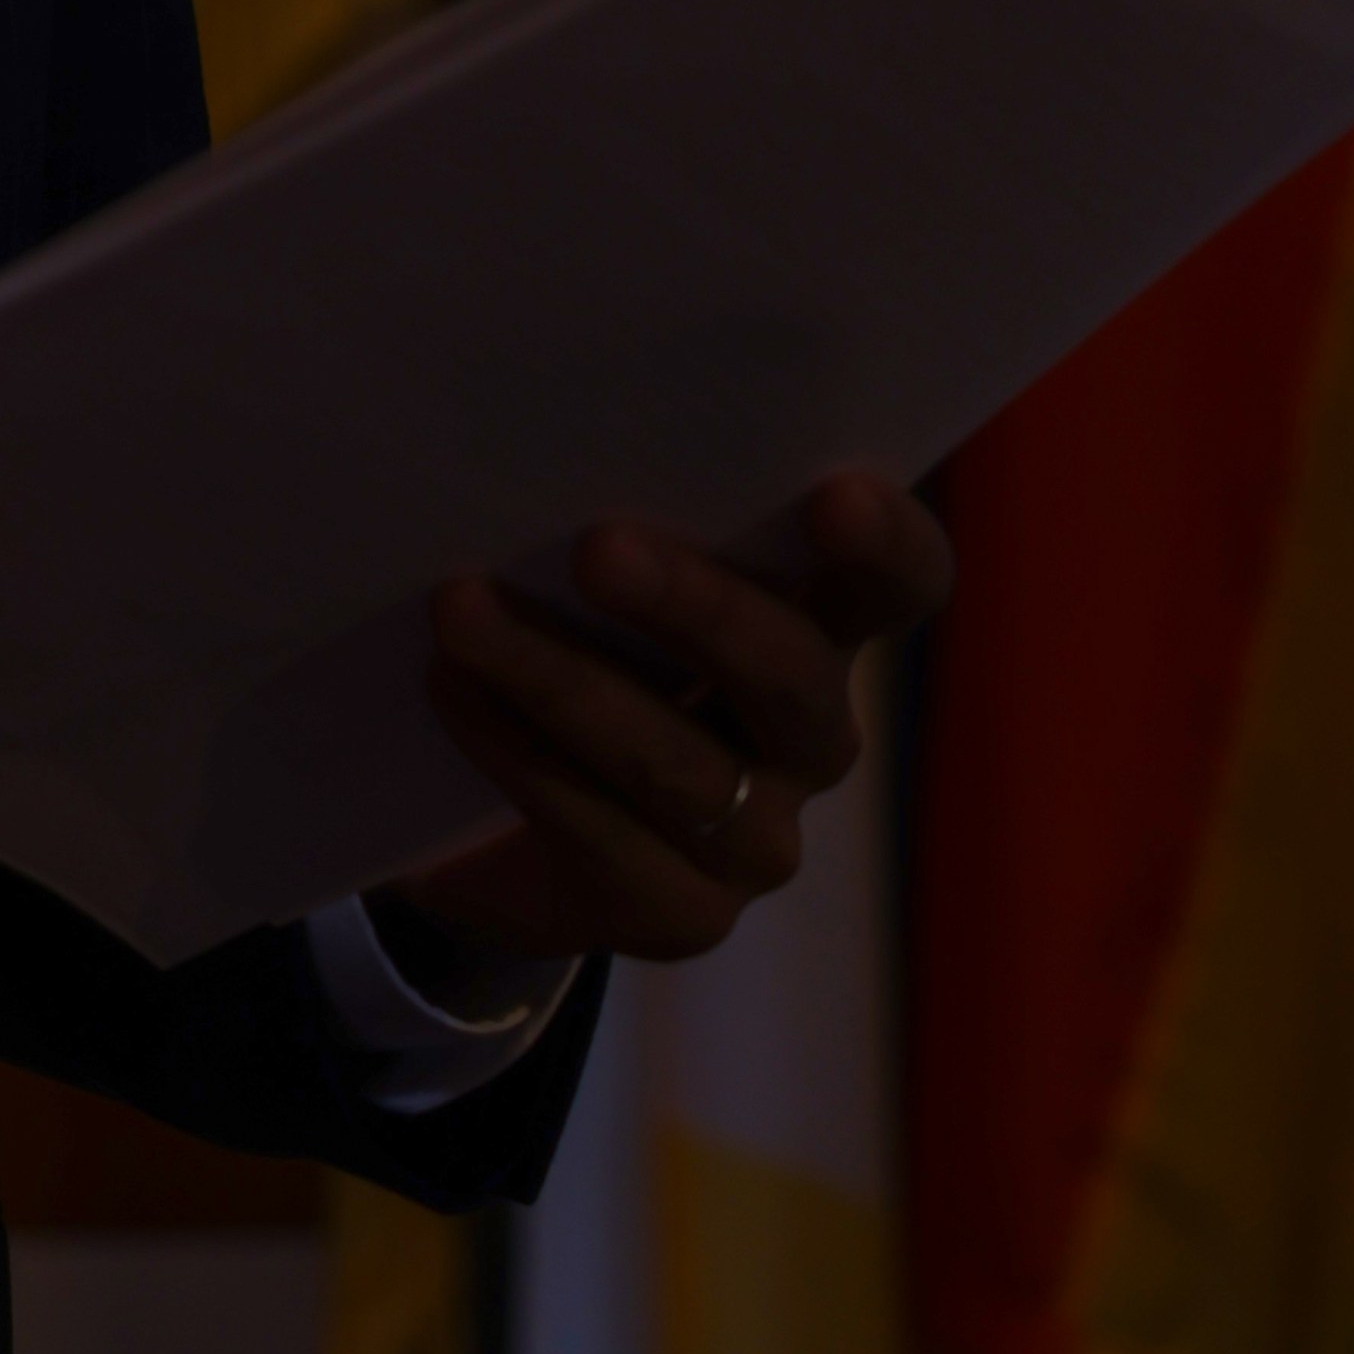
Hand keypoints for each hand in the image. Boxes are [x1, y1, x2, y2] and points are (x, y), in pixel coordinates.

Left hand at [375, 469, 950, 977]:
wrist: (487, 834)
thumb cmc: (565, 648)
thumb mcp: (596, 580)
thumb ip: (616, 522)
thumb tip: (543, 438)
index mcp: (822, 631)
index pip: (901, 585)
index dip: (884, 545)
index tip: (834, 494)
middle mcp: (811, 738)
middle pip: (792, 676)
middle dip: (697, 608)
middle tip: (599, 548)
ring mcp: (757, 838)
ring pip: (682, 765)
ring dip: (562, 680)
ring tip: (462, 609)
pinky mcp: (683, 915)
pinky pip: (602, 832)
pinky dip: (517, 751)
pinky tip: (452, 689)